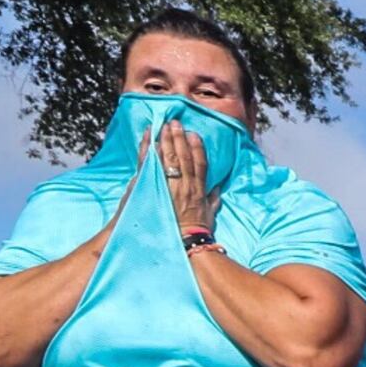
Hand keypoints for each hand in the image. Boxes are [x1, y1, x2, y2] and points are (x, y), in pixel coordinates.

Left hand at [155, 120, 217, 239]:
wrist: (183, 243)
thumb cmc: (197, 231)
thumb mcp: (209, 214)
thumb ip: (212, 200)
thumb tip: (216, 190)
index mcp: (199, 190)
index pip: (200, 164)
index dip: (197, 148)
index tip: (193, 134)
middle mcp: (185, 185)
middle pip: (183, 156)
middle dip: (179, 138)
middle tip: (175, 123)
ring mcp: (171, 187)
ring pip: (169, 158)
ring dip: (166, 140)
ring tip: (163, 126)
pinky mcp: (156, 189)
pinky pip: (152, 167)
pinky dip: (150, 152)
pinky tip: (148, 140)